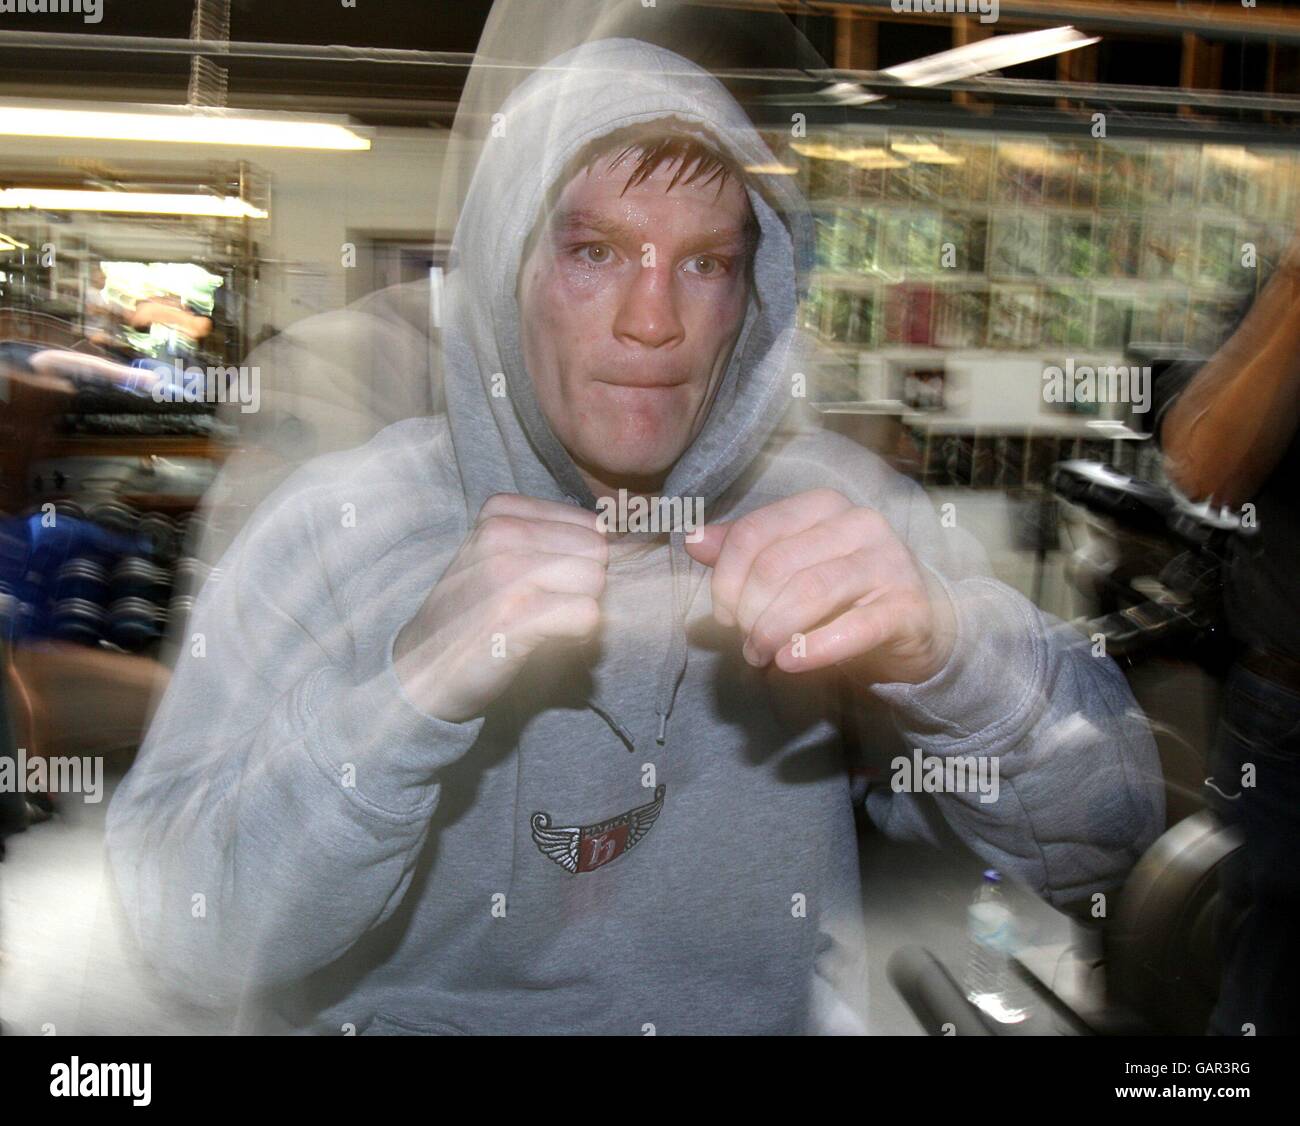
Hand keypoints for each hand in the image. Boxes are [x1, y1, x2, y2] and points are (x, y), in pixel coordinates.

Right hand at [394, 493, 607, 722]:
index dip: (581, 562)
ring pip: (595, 582)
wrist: (422, 668)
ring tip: (540, 623)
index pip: (590, 525)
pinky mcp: (514, 617)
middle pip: (597, 552)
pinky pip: (587, 615)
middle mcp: (501, 533)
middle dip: (585, 586)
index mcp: (501, 511)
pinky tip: (542, 640)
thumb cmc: (474, 613)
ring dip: (580, 611)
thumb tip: (627, 540)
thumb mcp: (501, 555)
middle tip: (546, 608)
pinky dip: (576, 635)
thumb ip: (553, 539)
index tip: (545, 585)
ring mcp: (505, 573)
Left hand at [684, 488, 956, 686]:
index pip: (753, 533)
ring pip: (810, 592)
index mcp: (822, 505)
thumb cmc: (841, 594)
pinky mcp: (908, 606)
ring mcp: (889, 561)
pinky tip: (788, 663)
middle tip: (747, 644)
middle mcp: (859, 522)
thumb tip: (693, 540)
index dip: (726, 580)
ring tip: (762, 656)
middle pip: (776, 564)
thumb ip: (741, 550)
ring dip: (773, 632)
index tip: (724, 616)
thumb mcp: (789, 566)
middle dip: (749, 612)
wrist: (914, 626)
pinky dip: (813, 648)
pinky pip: (853, 627)